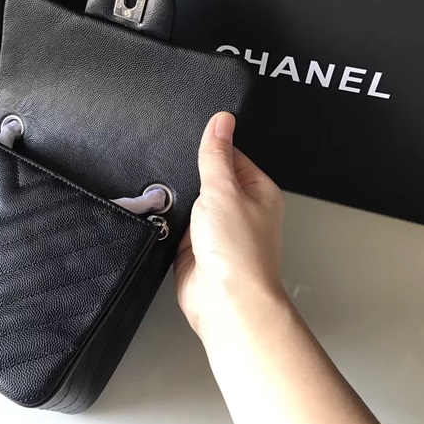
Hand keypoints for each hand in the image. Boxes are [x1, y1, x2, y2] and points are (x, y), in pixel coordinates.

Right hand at [174, 112, 285, 338]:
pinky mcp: (197, 247)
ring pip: (190, 203)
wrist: (225, 301)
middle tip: (182, 182)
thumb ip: (216, 155)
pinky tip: (166, 223)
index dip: (210, 150)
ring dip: (179, 204)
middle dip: (190, 180)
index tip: (192, 147)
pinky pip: (178, 225)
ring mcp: (217, 229)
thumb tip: (221, 121)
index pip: (231, 155)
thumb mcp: (223, 191)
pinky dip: (169, 223)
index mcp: (257, 191)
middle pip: (207, 179)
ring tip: (177, 208)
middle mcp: (240, 209)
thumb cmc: (238, 253)